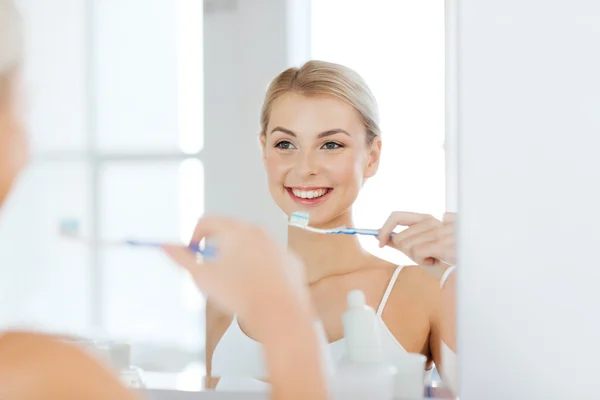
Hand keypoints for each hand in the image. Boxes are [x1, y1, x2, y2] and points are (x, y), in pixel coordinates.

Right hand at [162, 216, 308, 323]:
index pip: (206, 221)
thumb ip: (182, 258)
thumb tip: (166, 246)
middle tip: (213, 270)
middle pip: (230, 231)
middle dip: (218, 246)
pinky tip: (257, 286)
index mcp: (235, 230)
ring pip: (252, 244)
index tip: (193, 254)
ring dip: (240, 256)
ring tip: (236, 281)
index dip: (194, 237)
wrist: (278, 312)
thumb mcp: (202, 277)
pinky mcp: (290, 260)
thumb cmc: (239, 293)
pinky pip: (271, 258)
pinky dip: (262, 266)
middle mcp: (258, 231)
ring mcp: (277, 244)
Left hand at [377, 212, 455, 265]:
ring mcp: (438, 231)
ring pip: (407, 246)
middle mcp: (432, 221)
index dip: (384, 229)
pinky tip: (437, 260)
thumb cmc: (447, 257)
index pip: (396, 216)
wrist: (471, 263)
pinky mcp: (442, 243)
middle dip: (407, 251)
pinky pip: (417, 253)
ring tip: (433, 257)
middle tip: (424, 255)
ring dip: (417, 258)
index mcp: (427, 219)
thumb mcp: (424, 247)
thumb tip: (384, 238)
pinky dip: (424, 261)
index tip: (380, 241)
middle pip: (400, 238)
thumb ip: (405, 241)